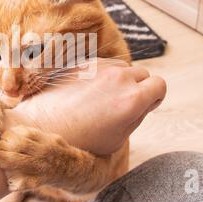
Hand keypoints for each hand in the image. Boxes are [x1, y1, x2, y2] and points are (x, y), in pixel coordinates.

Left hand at [5, 59, 165, 154]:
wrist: (42, 126)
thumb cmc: (80, 138)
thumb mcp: (118, 138)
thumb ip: (136, 116)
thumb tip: (144, 103)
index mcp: (132, 99)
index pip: (160, 85)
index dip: (155, 97)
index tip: (146, 105)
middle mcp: (119, 78)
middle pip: (143, 74)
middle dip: (139, 88)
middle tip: (122, 104)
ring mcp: (100, 67)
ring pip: (123, 67)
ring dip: (120, 79)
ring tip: (103, 98)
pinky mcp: (84, 63)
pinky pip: (104, 65)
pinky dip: (103, 74)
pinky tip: (89, 91)